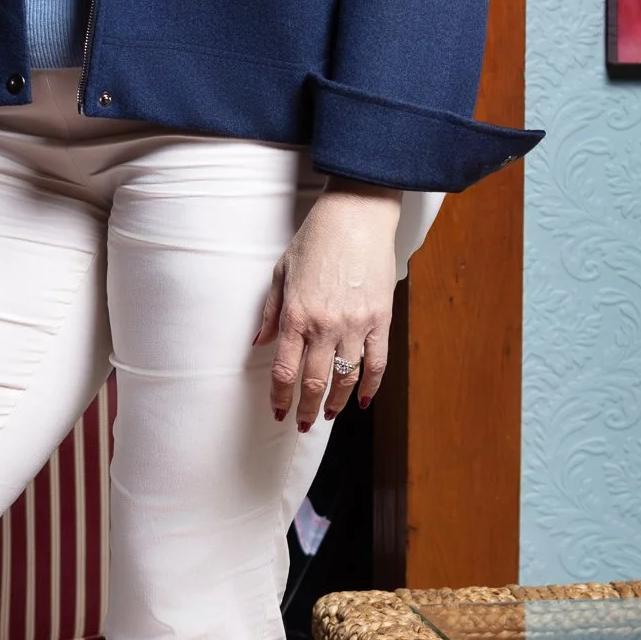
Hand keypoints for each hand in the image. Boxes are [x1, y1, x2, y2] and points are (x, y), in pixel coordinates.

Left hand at [255, 182, 400, 427]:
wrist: (356, 215)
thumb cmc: (315, 240)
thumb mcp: (281, 272)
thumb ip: (271, 312)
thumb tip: (259, 343)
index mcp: (296, 315)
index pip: (285, 371)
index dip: (280, 398)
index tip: (278, 412)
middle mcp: (324, 326)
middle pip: (314, 382)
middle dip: (305, 409)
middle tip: (302, 424)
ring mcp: (355, 324)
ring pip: (346, 378)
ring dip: (336, 403)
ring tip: (328, 415)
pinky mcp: (380, 318)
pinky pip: (377, 363)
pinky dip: (371, 386)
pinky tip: (364, 401)